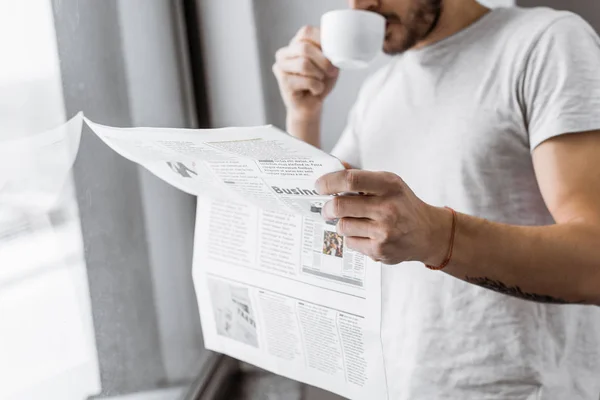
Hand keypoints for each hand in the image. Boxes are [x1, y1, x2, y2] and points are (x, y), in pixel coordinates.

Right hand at [272, 26, 339, 119]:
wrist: (311, 106)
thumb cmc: (320, 82)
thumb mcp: (329, 63)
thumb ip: (329, 50)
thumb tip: (335, 44)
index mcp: (295, 43)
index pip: (306, 31)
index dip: (322, 42)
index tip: (332, 55)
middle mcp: (284, 52)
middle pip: (304, 48)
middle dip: (323, 61)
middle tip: (332, 72)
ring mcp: (280, 66)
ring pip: (304, 64)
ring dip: (319, 75)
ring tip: (320, 81)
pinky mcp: (283, 81)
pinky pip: (306, 80)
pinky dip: (317, 87)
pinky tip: (315, 90)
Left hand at [315, 170, 452, 264]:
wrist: (428, 233)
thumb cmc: (402, 204)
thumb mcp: (389, 184)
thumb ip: (362, 177)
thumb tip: (335, 166)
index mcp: (389, 185)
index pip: (350, 180)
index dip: (329, 182)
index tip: (319, 186)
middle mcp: (388, 207)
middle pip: (340, 205)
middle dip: (327, 208)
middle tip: (326, 209)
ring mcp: (384, 231)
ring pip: (343, 226)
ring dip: (341, 224)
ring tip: (350, 221)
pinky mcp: (380, 250)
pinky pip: (350, 242)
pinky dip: (352, 238)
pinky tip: (364, 235)